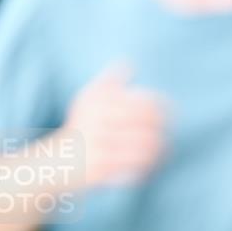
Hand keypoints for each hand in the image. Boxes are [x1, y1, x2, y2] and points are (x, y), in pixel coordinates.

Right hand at [63, 65, 166, 187]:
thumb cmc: (80, 127)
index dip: (162, 107)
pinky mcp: (101, 167)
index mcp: (99, 101)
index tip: (172, 113)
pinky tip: (153, 164)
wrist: (59, 159)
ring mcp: (99, 145)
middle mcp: (98, 121)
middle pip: (146, 123)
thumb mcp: (88, 99)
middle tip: (168, 134)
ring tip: (165, 150)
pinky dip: (148, 165)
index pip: (142, 101)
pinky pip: (134, 166)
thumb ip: (109, 81)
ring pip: (144, 146)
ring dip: (159, 149)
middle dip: (162, 129)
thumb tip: (128, 63)